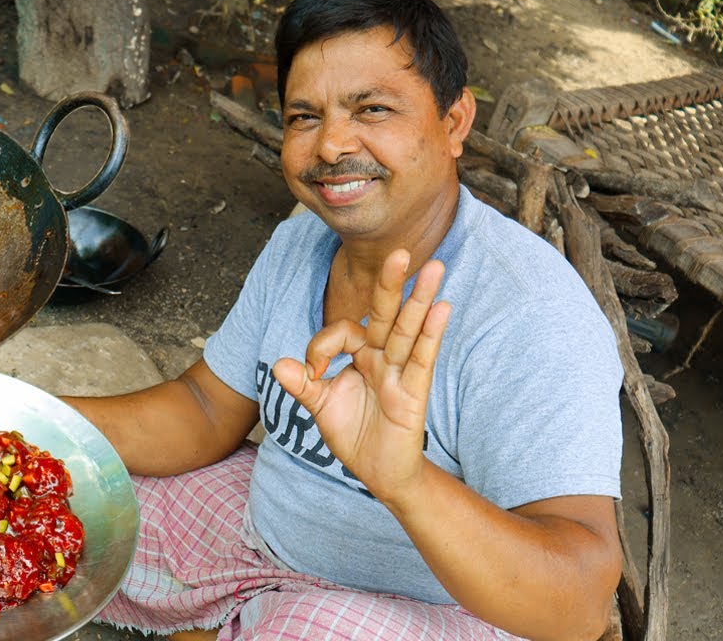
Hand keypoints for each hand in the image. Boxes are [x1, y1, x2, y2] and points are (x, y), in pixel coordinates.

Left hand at [272, 249, 450, 501]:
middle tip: (400, 251)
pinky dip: (432, 334)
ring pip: (409, 329)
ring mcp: (400, 372)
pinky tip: (442, 308)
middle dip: (391, 283)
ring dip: (420, 298)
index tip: (310, 373)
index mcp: (360, 355)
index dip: (321, 347)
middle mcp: (382, 357)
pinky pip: (422, 358)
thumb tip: (280, 364)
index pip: (343, 331)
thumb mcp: (321, 406)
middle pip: (387, 313)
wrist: (378, 472)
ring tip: (434, 267)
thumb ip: (303, 384)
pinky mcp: (413, 392)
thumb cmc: (354, 433)